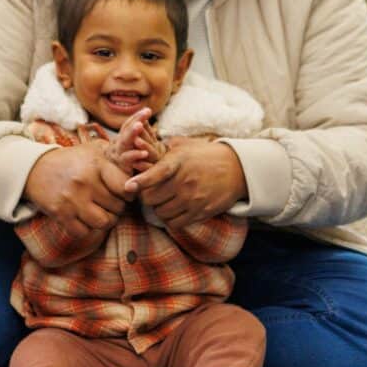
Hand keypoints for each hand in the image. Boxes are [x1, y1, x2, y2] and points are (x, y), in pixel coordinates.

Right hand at [24, 143, 131, 238]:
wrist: (34, 169)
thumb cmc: (71, 161)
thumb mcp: (92, 151)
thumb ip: (115, 157)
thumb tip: (142, 159)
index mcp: (96, 164)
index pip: (125, 185)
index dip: (129, 192)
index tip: (125, 193)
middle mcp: (85, 182)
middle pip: (117, 207)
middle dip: (118, 208)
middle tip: (113, 204)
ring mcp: (72, 199)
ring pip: (103, 222)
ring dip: (106, 221)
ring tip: (103, 213)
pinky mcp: (60, 214)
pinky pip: (84, 232)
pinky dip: (87, 229)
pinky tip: (85, 219)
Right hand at [107, 107, 165, 173]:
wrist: (115, 182)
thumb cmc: (127, 163)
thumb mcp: (133, 147)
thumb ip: (139, 135)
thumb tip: (146, 116)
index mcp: (122, 138)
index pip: (128, 124)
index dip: (137, 116)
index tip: (148, 110)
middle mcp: (118, 144)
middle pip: (126, 130)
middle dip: (136, 120)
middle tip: (146, 113)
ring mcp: (118, 154)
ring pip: (124, 141)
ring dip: (132, 133)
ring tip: (140, 126)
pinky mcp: (121, 166)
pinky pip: (127, 159)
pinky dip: (135, 155)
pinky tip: (144, 152)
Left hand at [127, 137, 246, 228]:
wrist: (237, 169)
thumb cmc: (206, 155)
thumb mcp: (186, 146)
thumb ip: (164, 148)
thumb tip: (141, 143)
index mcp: (179, 162)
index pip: (157, 172)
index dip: (141, 180)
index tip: (128, 186)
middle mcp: (185, 181)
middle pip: (152, 198)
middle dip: (146, 196)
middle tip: (148, 192)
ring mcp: (193, 198)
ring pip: (161, 212)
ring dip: (157, 209)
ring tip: (162, 200)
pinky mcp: (200, 212)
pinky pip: (175, 223)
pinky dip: (170, 219)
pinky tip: (173, 210)